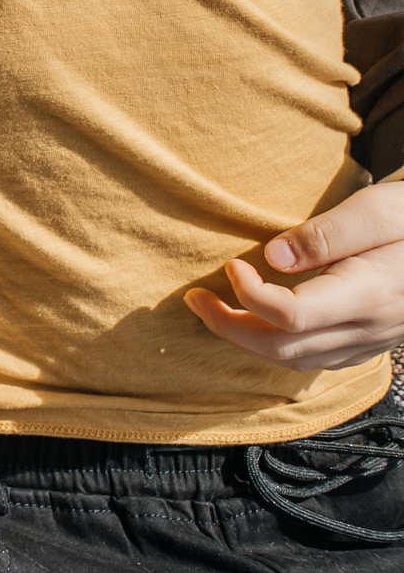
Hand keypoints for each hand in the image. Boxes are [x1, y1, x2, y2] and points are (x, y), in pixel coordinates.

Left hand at [186, 181, 403, 370]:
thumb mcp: (379, 210)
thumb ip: (325, 234)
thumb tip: (272, 255)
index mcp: (368, 295)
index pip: (290, 316)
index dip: (248, 295)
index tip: (231, 264)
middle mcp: (369, 328)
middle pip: (283, 348)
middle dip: (228, 327)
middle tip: (193, 298)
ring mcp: (372, 341)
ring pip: (296, 362)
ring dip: (246, 341)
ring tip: (211, 310)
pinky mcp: (371, 343)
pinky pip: (316, 360)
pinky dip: (277, 348)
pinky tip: (257, 325)